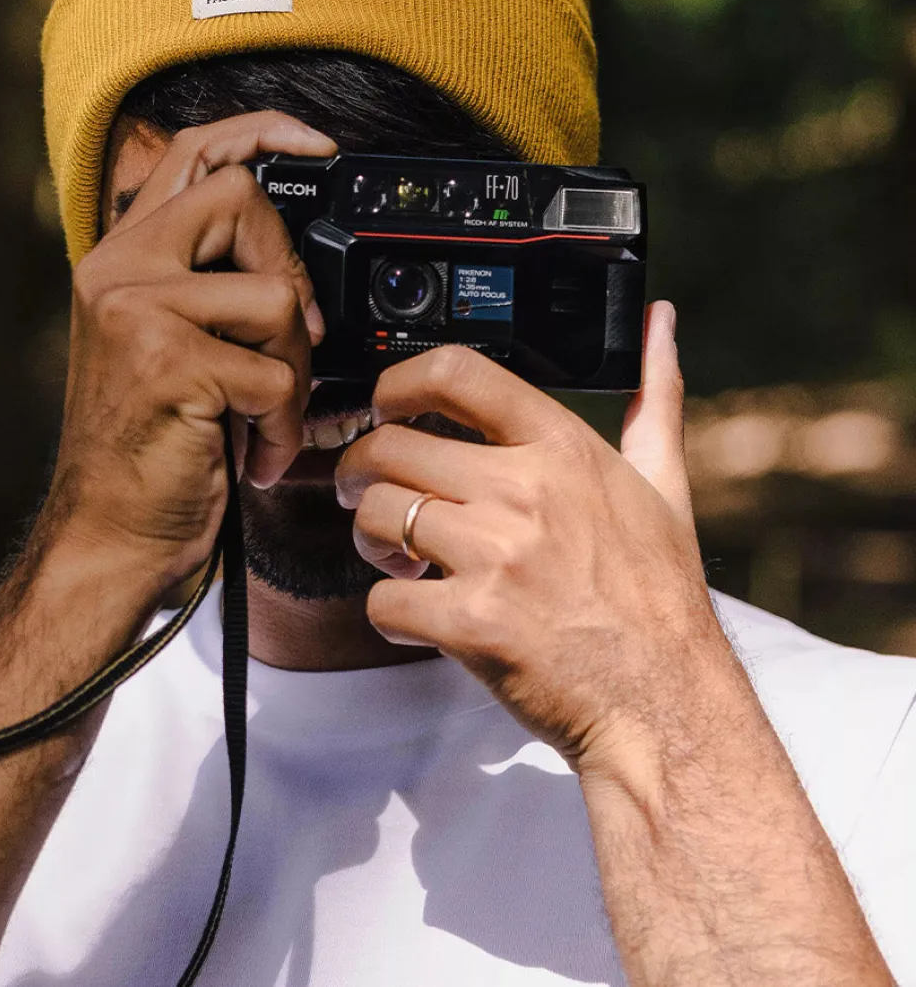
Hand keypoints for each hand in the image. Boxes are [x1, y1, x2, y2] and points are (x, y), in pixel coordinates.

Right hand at [41, 112, 335, 590]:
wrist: (107, 539)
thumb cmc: (152, 452)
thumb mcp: (172, 348)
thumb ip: (210, 287)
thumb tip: (294, 265)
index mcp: (119, 258)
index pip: (192, 151)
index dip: (263, 132)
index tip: (320, 148)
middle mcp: (116, 270)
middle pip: (241, 199)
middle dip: (289, 271)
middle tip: (286, 340)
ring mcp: (135, 313)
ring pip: (272, 296)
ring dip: (291, 369)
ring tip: (263, 416)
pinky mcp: (166, 364)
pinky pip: (275, 374)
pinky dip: (283, 425)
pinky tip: (255, 454)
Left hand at [335, 303, 732, 772]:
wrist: (668, 706)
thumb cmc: (660, 599)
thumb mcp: (664, 484)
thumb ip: (653, 396)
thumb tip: (659, 323)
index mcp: (563, 447)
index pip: (455, 373)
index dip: (397, 382)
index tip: (384, 405)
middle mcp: (525, 491)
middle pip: (389, 446)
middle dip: (361, 469)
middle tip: (369, 493)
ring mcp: (496, 557)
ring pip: (374, 516)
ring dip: (369, 538)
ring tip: (397, 557)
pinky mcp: (472, 624)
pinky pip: (382, 600)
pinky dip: (389, 612)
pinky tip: (420, 615)